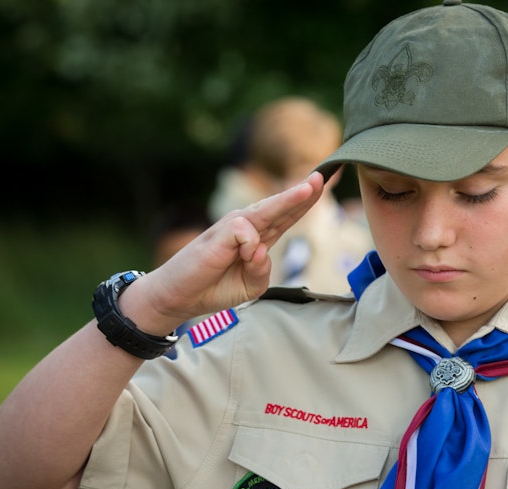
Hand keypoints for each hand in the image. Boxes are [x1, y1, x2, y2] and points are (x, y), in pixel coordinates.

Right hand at [123, 172, 325, 331]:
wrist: (181, 295)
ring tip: (310, 186)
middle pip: (283, 205)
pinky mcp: (221, 232)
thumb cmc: (214, 287)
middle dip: (306, 189)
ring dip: (290, 198)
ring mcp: (234, 226)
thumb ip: (263, 271)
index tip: (326, 183)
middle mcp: (249, 225)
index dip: (308, 200)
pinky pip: (247, 233)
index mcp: (259, 236)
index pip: (288, 215)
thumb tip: (262, 251)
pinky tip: (242, 258)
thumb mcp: (250, 285)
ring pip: (269, 208)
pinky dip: (250, 249)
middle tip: (326, 173)